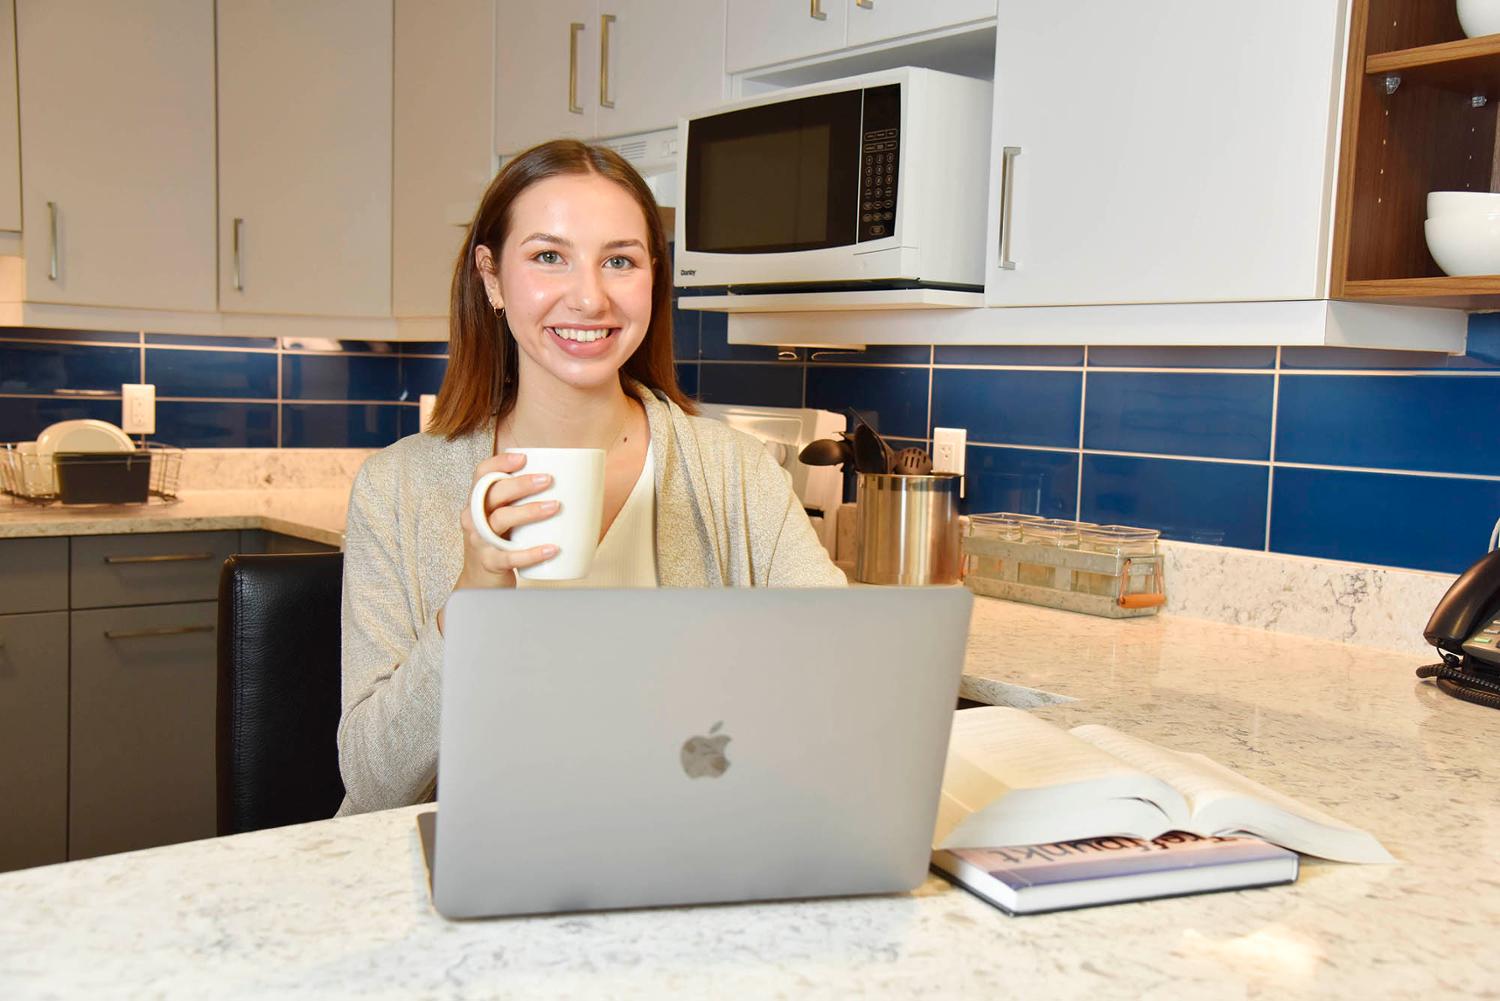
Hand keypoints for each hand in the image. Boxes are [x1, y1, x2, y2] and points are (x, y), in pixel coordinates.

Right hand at [439, 453, 558, 630]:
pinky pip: (510, 556)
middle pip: (493, 493)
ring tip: (556, 506)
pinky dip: (532, 552)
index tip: (524, 457)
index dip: (499, 462)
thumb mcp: (505, 518)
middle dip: (521, 484)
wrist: (481, 583)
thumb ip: (523, 500)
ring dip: (529, 511)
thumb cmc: (501, 543)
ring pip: (500, 520)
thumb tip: (573, 482)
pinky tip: (552, 549)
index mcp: (478, 502)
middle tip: (549, 480)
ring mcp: (479, 541)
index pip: (481, 474)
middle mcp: (473, 518)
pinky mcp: (489, 562)